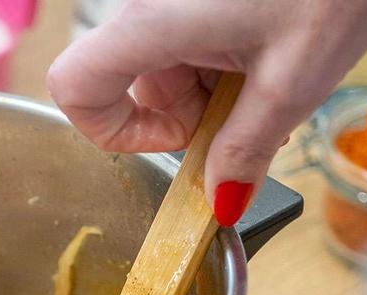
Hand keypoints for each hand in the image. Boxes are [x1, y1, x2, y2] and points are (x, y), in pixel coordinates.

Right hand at [46, 0, 366, 223]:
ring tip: (277, 85)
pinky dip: (224, 64)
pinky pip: (190, 40)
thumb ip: (247, 149)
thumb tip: (221, 202)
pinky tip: (273, 59)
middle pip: (132, 85)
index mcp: (152, 24)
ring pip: (167, 66)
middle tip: (251, 123)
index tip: (171, 146)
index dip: (110, 133)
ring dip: (214, 93)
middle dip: (188, 118)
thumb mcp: (293, 81)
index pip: (73, 88)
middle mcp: (150, 5)